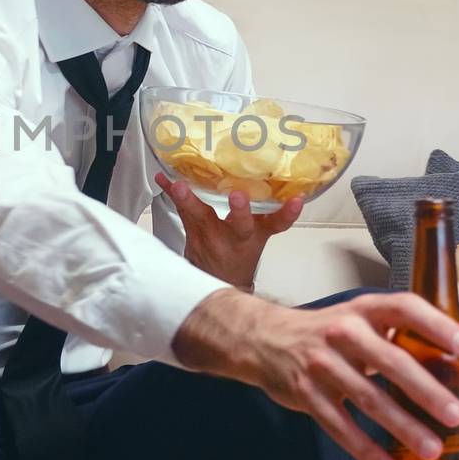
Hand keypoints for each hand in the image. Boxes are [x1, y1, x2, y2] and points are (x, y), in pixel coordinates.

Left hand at [156, 171, 301, 289]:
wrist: (218, 281)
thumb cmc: (239, 255)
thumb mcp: (258, 236)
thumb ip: (264, 211)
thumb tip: (277, 177)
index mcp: (256, 236)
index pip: (276, 225)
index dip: (287, 214)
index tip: (296, 201)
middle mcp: (235, 238)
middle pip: (240, 226)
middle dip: (240, 212)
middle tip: (238, 197)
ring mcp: (212, 238)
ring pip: (202, 218)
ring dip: (189, 200)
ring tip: (177, 184)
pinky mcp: (192, 235)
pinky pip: (181, 212)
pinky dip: (171, 193)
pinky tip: (162, 179)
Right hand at [172, 288, 458, 459]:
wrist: (266, 339)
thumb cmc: (325, 333)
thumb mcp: (358, 319)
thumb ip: (396, 336)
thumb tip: (450, 368)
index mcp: (363, 310)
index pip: (404, 308)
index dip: (435, 325)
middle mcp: (343, 332)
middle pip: (390, 361)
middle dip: (425, 390)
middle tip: (455, 414)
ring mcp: (322, 363)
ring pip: (368, 399)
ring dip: (402, 426)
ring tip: (430, 448)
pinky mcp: (306, 393)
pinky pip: (339, 425)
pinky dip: (365, 449)